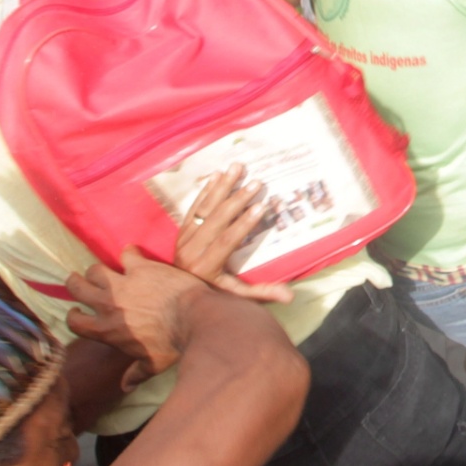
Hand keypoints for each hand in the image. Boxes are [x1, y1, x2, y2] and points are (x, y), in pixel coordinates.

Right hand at [66, 248, 212, 387]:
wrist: (195, 319)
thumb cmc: (173, 345)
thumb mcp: (152, 365)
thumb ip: (135, 374)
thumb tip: (126, 387)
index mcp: (107, 330)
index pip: (74, 322)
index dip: (74, 316)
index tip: (79, 312)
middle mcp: (109, 305)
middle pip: (77, 288)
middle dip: (76, 283)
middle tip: (80, 281)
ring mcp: (123, 284)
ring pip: (96, 269)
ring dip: (98, 269)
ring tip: (104, 270)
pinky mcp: (142, 267)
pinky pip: (126, 253)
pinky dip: (129, 253)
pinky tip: (133, 254)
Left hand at [173, 164, 294, 303]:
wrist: (175, 297)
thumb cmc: (212, 294)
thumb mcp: (235, 297)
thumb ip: (261, 293)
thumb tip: (290, 297)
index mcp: (207, 267)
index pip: (227, 241)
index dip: (244, 224)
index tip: (261, 206)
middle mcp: (192, 251)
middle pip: (216, 220)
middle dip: (237, 200)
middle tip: (256, 182)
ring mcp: (184, 239)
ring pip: (204, 208)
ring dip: (222, 186)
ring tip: (237, 167)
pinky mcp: (180, 231)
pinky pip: (193, 207)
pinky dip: (205, 190)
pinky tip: (217, 176)